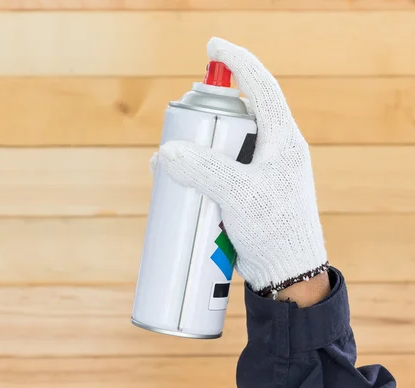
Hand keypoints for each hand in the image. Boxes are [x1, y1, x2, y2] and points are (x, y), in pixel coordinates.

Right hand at [153, 38, 328, 295]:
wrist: (287, 274)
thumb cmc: (276, 232)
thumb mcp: (240, 195)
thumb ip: (204, 169)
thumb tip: (166, 151)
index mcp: (282, 139)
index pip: (261, 86)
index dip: (238, 61)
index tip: (213, 45)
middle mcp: (272, 150)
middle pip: (233, 118)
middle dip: (202, 121)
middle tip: (179, 130)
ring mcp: (258, 172)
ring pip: (221, 147)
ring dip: (195, 152)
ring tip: (169, 169)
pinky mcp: (246, 192)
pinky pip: (217, 171)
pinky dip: (197, 174)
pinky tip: (178, 186)